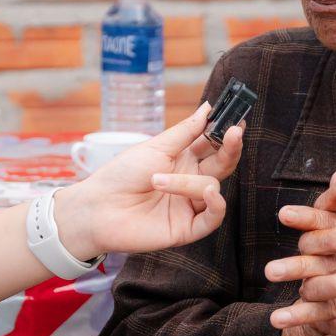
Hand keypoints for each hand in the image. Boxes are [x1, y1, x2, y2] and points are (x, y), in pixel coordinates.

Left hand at [51, 102, 242, 260]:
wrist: (97, 208)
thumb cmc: (121, 175)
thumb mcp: (155, 147)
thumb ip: (186, 131)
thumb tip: (209, 108)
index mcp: (183, 160)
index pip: (213, 145)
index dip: (226, 133)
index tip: (237, 119)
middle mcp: (190, 181)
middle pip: (222, 165)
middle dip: (230, 148)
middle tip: (234, 133)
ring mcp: (190, 205)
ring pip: (212, 188)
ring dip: (189, 183)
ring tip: (157, 181)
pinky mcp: (187, 228)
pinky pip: (213, 218)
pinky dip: (216, 205)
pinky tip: (209, 193)